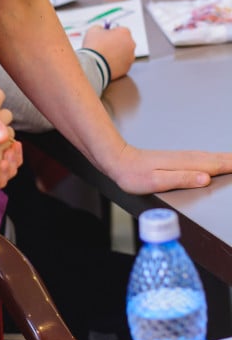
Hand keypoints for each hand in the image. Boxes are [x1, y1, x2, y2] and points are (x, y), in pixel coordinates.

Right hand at [82, 24, 135, 79]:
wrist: (93, 65)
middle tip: (104, 47)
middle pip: (124, 42)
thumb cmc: (94, 46)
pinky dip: (116, 64)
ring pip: (124, 54)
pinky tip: (106, 64)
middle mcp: (131, 44)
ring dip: (116, 54)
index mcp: (124, 32)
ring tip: (103, 57)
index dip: (111, 33)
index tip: (104, 36)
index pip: (120, 30)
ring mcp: (130, 57)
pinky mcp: (127, 68)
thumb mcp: (94, 30)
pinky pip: (122, 64)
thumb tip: (102, 30)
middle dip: (115, 43)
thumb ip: (100, 28)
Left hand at [110, 141, 231, 193]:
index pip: (216, 165)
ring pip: (211, 157)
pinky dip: (215, 159)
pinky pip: (204, 158)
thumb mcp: (156, 181)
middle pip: (217, 159)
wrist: (119, 160)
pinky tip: (217, 162)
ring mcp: (183, 157)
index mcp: (185, 165)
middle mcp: (186, 158)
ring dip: (227, 159)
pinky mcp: (178, 159)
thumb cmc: (134, 174)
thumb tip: (205, 178)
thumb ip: (182, 179)